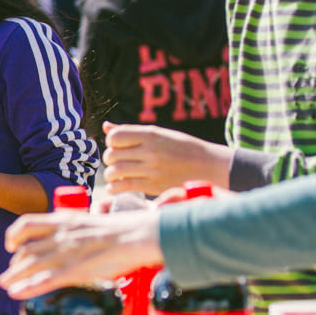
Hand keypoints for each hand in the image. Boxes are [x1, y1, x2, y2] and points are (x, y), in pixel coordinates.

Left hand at [0, 209, 163, 299]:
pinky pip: (45, 281)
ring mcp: (66, 253)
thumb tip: (67, 238)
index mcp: (64, 220)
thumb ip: (74, 229)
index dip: (14, 235)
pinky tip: (16, 293)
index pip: (27, 223)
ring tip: (5, 284)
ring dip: (14, 276)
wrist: (138, 234)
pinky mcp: (75, 270)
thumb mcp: (90, 221)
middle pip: (27, 249)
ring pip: (31, 266)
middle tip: (9, 272)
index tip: (10, 245)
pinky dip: (27, 287)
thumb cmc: (121, 229)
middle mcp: (61, 235)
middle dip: (14, 263)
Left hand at [102, 122, 231, 195]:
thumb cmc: (183, 148)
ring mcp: (152, 169)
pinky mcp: (153, 186)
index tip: (117, 146)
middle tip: (115, 162)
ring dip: (111, 175)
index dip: (111, 142)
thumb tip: (106, 126)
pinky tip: (116, 186)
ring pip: (115, 172)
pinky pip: (124, 186)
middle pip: (112, 154)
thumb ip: (132, 131)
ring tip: (116, 175)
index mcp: (151, 134)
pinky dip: (114, 188)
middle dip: (109, 159)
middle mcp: (150, 151)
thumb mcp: (160, 133)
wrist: (210, 166)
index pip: (115, 136)